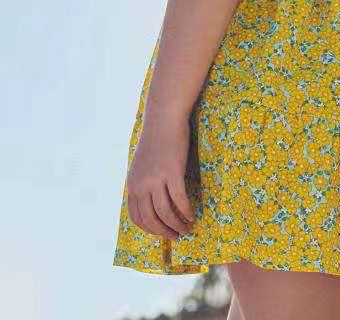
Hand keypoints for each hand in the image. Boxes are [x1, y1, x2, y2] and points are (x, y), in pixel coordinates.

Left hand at [126, 113, 195, 240]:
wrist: (164, 119)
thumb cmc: (157, 139)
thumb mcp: (142, 164)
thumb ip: (143, 182)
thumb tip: (149, 199)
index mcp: (132, 184)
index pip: (137, 217)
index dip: (150, 229)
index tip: (162, 233)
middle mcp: (141, 185)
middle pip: (151, 219)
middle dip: (164, 232)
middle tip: (178, 236)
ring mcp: (156, 179)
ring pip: (165, 212)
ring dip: (177, 225)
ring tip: (187, 228)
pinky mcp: (172, 172)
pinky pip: (179, 199)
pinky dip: (186, 211)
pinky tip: (193, 215)